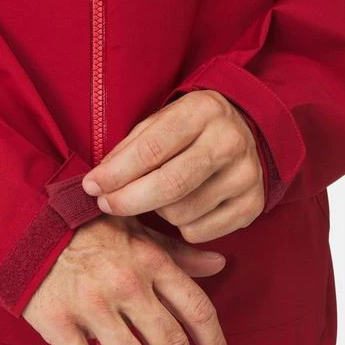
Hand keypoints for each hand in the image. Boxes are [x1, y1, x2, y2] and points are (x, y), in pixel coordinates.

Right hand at [21, 215, 228, 344]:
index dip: (214, 344)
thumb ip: (177, 253)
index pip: (198, 309)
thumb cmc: (88, 230)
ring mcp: (92, 305)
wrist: (26, 225)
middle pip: (170, 344)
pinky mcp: (58, 322)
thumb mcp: (137, 231)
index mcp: (150, 260)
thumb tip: (219, 264)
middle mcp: (127, 284)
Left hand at [81, 90, 264, 242]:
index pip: (152, 149)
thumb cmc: (189, 129)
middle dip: (128, 200)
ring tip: (159, 196)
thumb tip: (97, 183)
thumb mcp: (160, 122)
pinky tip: (184, 206)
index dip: (116, 173)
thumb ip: (129, 149)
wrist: (246, 132)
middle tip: (106, 204)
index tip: (91, 187)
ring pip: (181, 213)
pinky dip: (181, 226)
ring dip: (158, 211)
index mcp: (202, 112)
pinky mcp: (252, 205)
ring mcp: (246, 175)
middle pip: (169, 185)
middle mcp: (230, 142)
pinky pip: (198, 232)